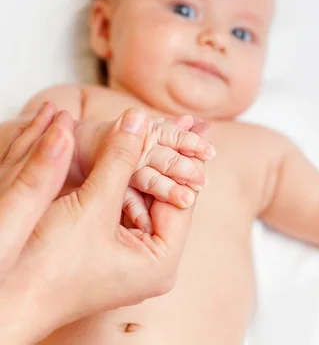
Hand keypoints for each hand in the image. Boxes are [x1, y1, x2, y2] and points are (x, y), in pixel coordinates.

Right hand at [2, 108, 198, 342]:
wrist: (9, 298)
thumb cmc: (49, 262)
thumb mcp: (92, 204)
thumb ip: (119, 159)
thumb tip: (138, 118)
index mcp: (162, 262)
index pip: (184, 199)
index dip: (189, 160)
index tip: (201, 127)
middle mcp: (155, 265)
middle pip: (169, 199)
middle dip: (175, 161)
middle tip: (198, 126)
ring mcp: (135, 262)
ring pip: (149, 202)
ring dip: (154, 168)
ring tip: (177, 133)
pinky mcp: (116, 255)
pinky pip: (130, 210)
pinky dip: (133, 183)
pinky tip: (140, 158)